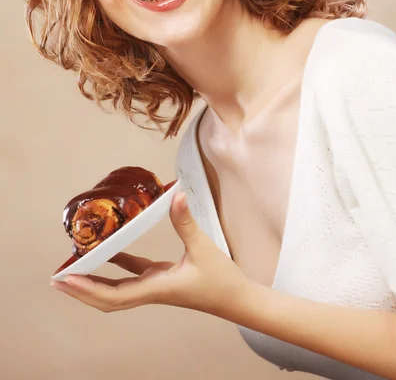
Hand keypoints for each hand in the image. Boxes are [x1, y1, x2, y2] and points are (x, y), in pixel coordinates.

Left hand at [51, 192, 249, 317]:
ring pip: (117, 288)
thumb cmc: (221, 280)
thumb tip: (176, 196)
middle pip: (107, 297)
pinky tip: (109, 252)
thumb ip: (186, 222)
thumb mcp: (203, 249)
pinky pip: (133, 273)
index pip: (113, 294)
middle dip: (81, 290)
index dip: (87, 288)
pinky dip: (117, 265)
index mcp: (156, 287)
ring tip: (73, 267)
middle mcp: (150, 290)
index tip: (65, 279)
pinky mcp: (163, 279)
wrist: (237, 299)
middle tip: (57, 279)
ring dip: (94, 280)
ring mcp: (156, 285)